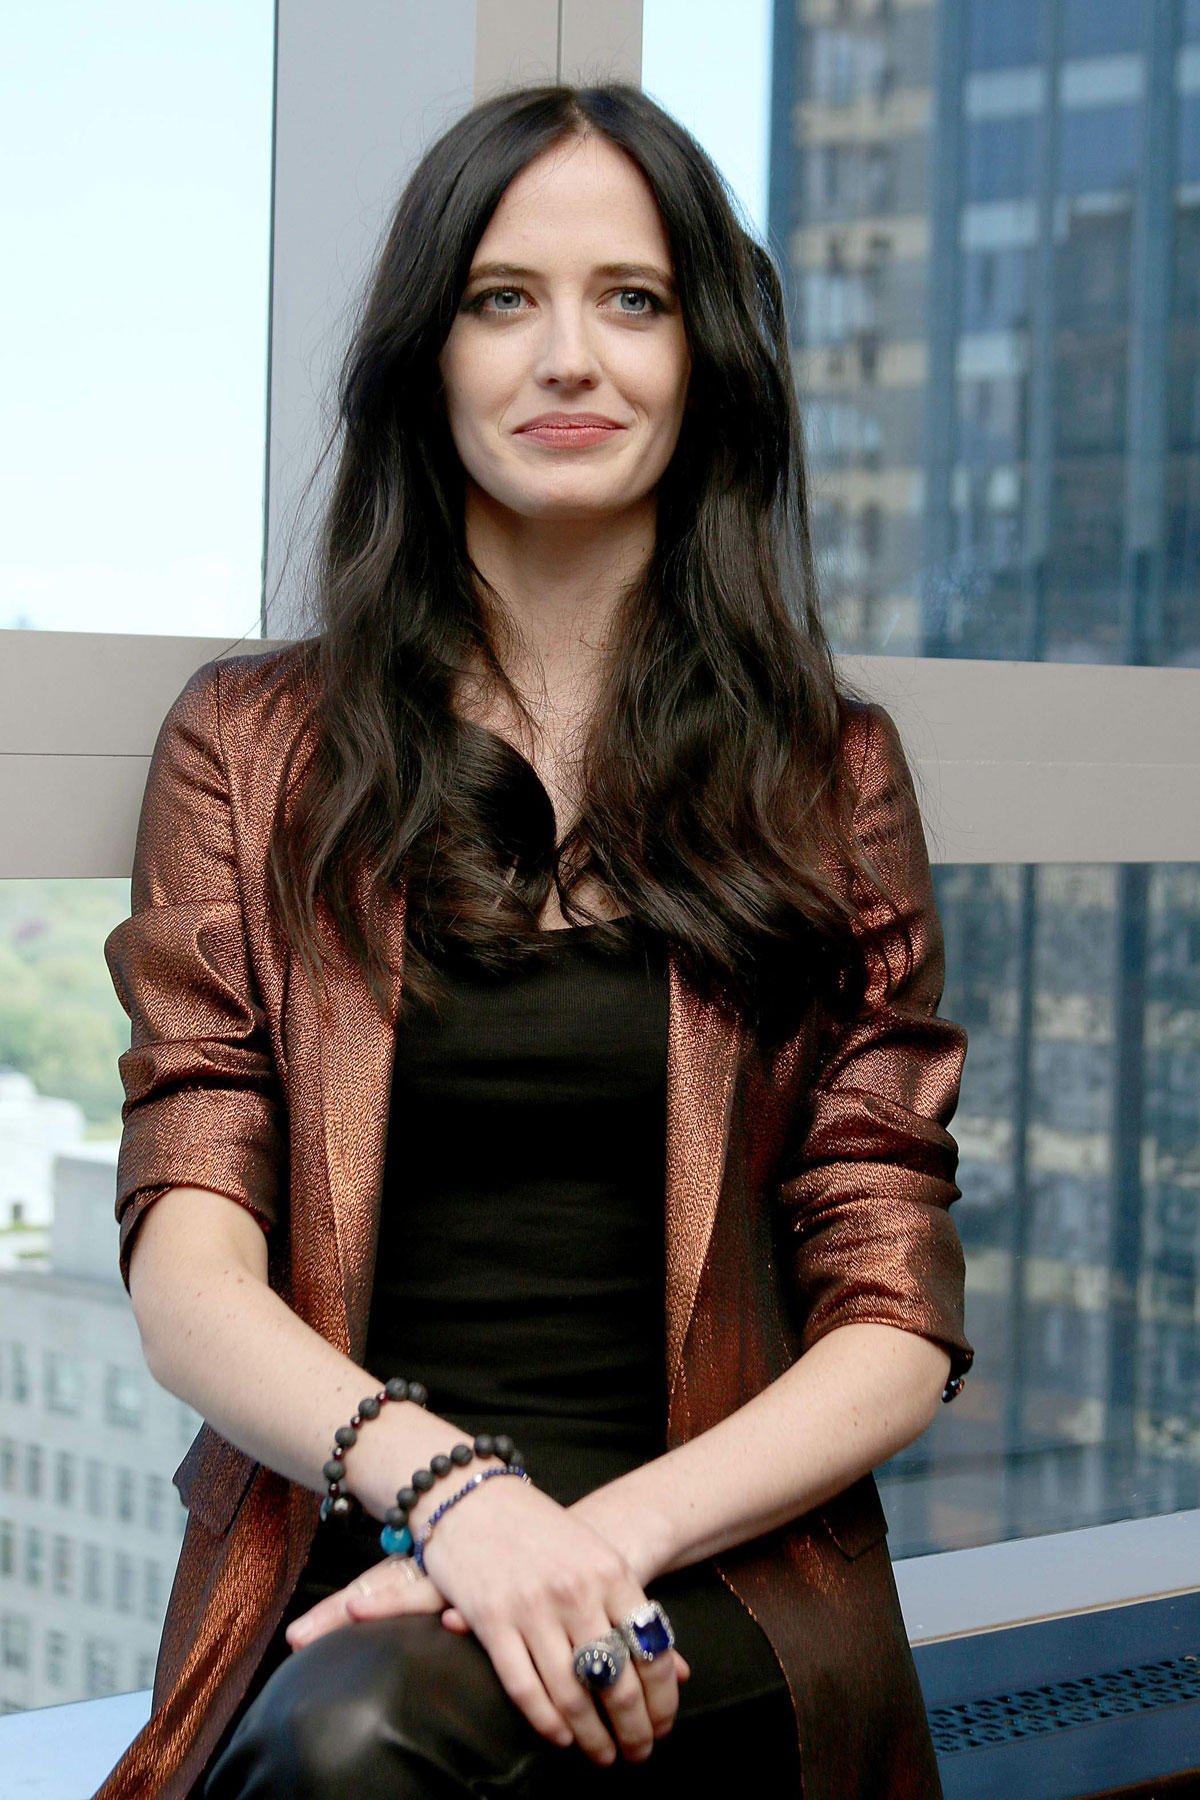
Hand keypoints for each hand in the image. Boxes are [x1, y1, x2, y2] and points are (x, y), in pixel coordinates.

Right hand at [295, 1477, 690, 1767]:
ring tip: (602, 1755)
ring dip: (591, 1736)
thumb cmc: (539, 1528)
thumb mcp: (594, 1555)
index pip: (651, 1649)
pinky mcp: (491, 1620)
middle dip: (633, 1728)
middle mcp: (576, 1591)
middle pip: (616, 1680)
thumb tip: (676, 1673)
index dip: (662, 1700)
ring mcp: (531, 1606)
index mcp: (610, 1570)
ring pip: (571, 1694)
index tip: (664, 1726)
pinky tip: (560, 1736)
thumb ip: (629, 1610)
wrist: (470, 1494)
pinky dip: (545, 1721)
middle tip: (638, 1754)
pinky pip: (524, 1687)